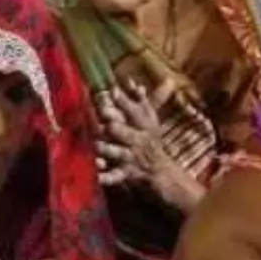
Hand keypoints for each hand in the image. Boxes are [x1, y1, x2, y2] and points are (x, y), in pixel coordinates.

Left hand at [97, 80, 199, 206]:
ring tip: (98, 145)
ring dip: (110, 150)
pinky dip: (107, 177)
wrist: (162, 172)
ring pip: (120, 154)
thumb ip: (141, 100)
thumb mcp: (150, 119)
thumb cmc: (152, 141)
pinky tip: (97, 176)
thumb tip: (131, 81)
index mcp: (144, 126)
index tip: (113, 91)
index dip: (124, 102)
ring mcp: (132, 158)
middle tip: (107, 121)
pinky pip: (116, 176)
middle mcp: (139, 141)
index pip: (135, 111)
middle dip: (118, 128)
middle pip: (128, 133)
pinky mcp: (127, 174)